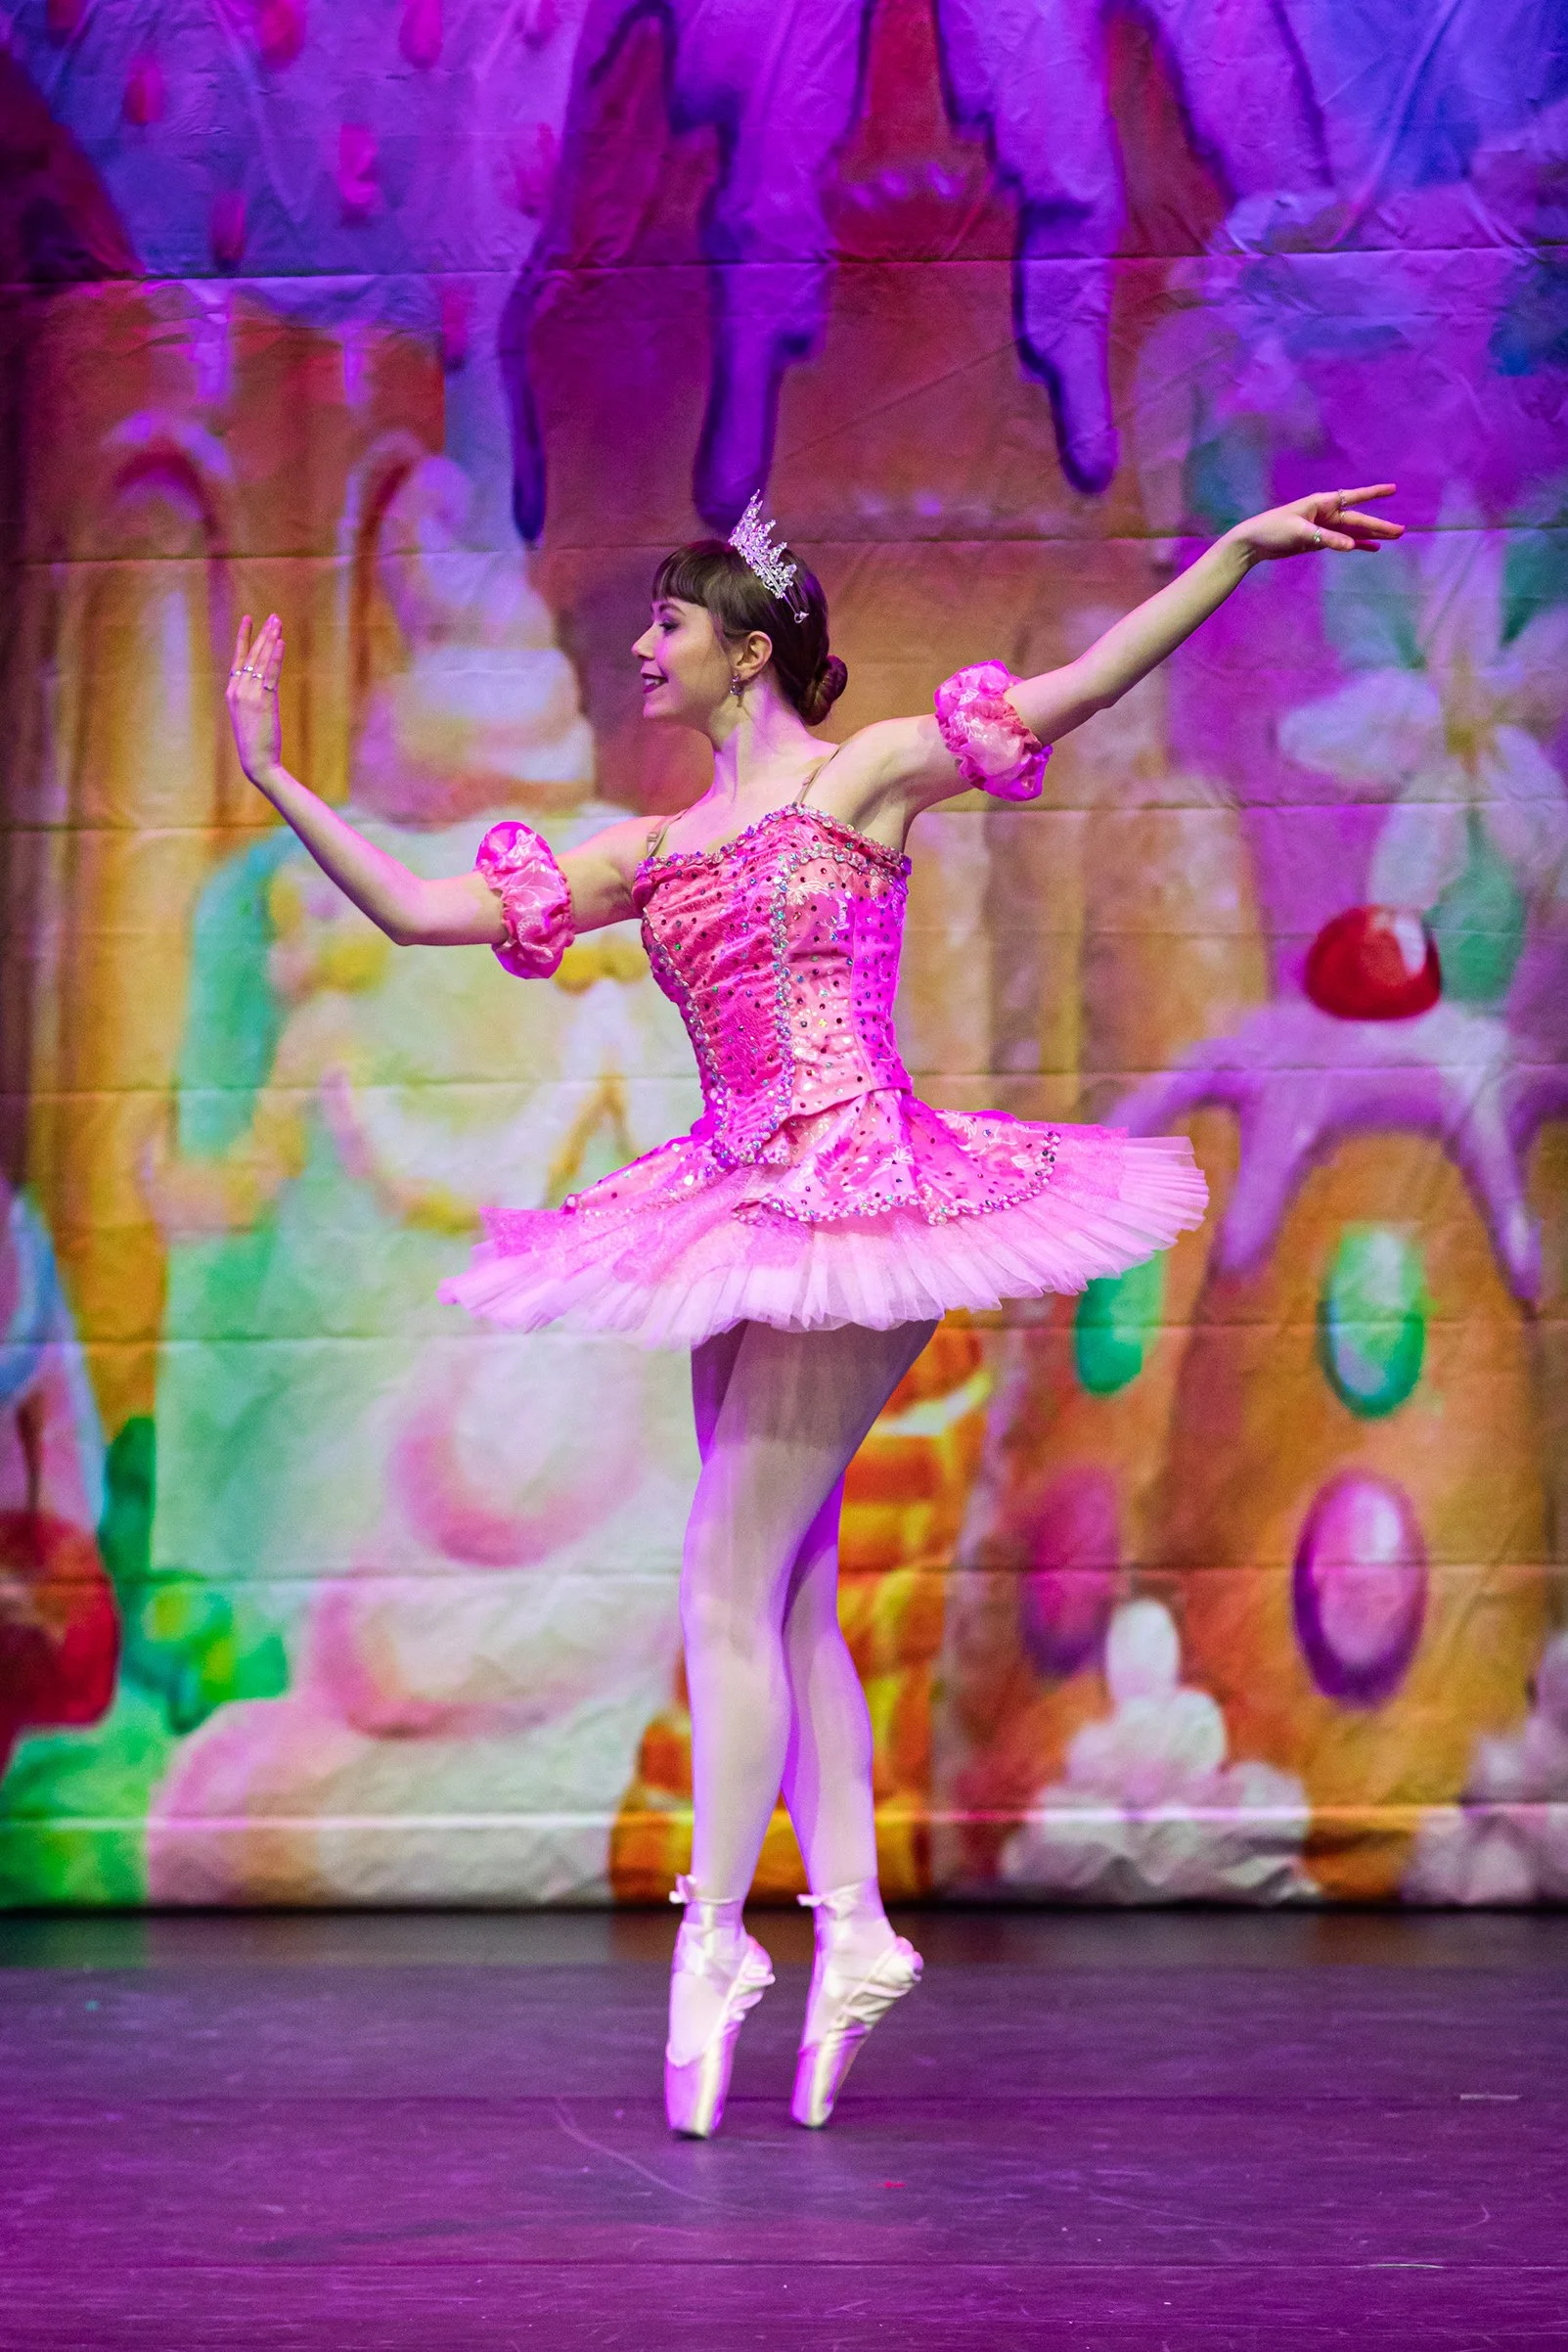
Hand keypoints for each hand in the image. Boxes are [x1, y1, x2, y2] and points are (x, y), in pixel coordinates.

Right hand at [226, 613, 284, 783]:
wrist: (256, 760)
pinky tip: (281, 643)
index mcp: (232, 691)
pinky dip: (276, 657)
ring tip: (278, 623)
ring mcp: (249, 695)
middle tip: (273, 617)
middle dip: (263, 634)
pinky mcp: (263, 701)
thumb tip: (268, 681)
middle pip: (251, 655)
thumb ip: (256, 694)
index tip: (249, 619)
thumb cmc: (256, 740)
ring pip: (261, 661)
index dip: (244, 637)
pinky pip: (271, 674)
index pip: (239, 658)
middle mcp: (238, 689)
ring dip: (270, 640)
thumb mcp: (251, 713)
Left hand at [1230, 484, 1403, 562]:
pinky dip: (1358, 545)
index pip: (1354, 497)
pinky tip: (1372, 548)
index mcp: (1323, 503)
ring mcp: (1325, 528)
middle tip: (1401, 531)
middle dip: (1379, 525)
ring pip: (1354, 531)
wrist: (1254, 542)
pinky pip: (1344, 542)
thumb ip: (1326, 539)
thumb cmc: (1273, 530)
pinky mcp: (1320, 541)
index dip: (1374, 493)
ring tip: (1393, 538)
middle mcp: (1327, 513)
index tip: (1393, 489)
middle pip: (1358, 520)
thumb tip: (1352, 546)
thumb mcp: (1299, 533)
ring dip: (1373, 535)